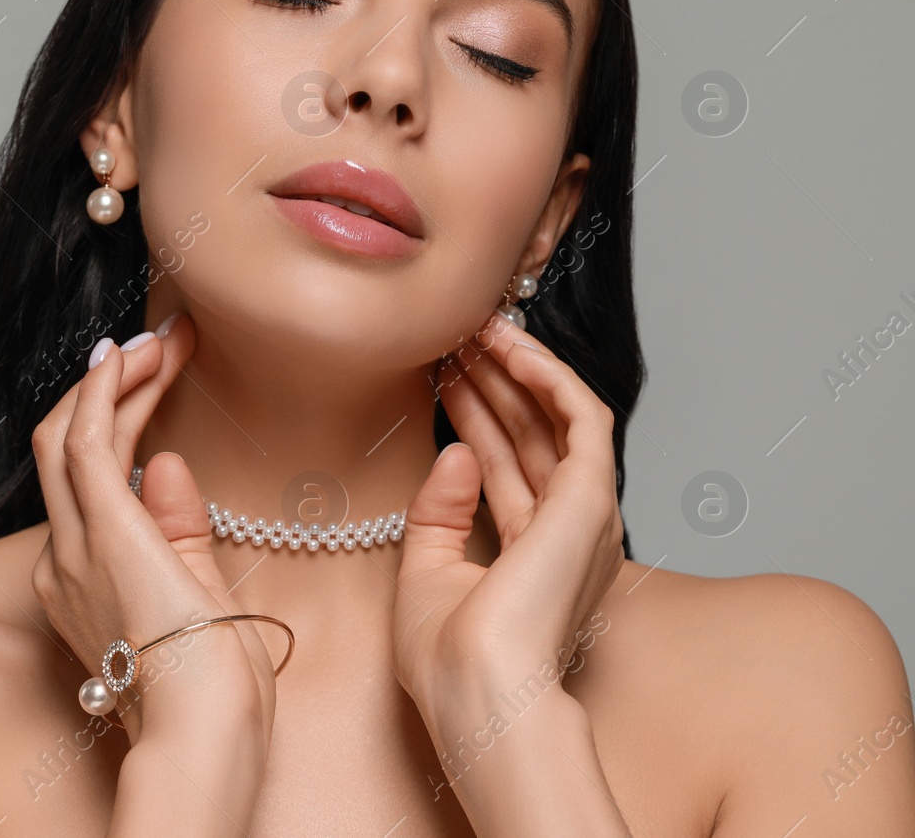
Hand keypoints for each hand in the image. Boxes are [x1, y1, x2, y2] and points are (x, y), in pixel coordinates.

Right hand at [30, 314, 280, 746]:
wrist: (204, 735)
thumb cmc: (213, 692)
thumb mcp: (198, 599)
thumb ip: (178, 533)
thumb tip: (165, 463)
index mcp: (85, 582)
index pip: (89, 480)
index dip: (117, 420)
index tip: (156, 378)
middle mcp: (65, 560)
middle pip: (67, 447)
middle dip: (109, 388)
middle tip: (157, 343)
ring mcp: (76, 547)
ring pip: (70, 436)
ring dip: (112, 380)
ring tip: (156, 340)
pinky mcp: (102, 532)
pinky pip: (85, 441)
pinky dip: (104, 391)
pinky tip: (131, 357)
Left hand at [391, 310, 624, 725]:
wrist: (476, 689)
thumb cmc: (449, 659)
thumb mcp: (425, 572)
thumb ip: (439, 512)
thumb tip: (454, 450)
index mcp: (529, 557)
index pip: (505, 465)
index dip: (474, 414)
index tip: (438, 373)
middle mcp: (564, 534)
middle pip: (529, 436)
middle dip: (493, 382)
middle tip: (454, 337)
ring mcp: (583, 517)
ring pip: (556, 419)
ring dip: (519, 369)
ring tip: (478, 329)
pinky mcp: (592, 500)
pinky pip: (581, 418)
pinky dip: (549, 377)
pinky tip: (512, 348)